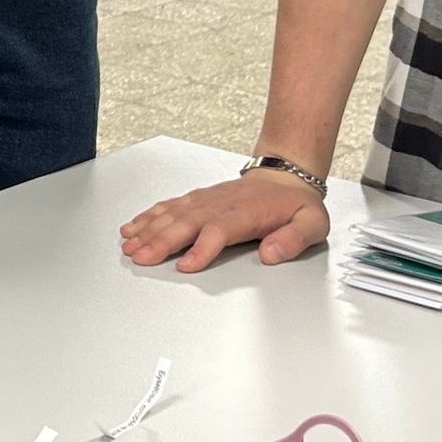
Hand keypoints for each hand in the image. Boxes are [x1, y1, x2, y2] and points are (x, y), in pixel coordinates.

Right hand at [119, 168, 330, 272]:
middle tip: (141, 258)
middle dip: (161, 241)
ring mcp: (206, 200)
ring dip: (149, 230)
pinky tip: (133, 226)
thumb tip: (271, 254)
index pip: (219, 230)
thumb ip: (293, 240)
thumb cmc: (295, 204)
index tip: (186, 266)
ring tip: (129, 245)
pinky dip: (149, 216)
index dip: (202, 248)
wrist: (285, 175)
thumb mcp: (312, 224)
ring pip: (173, 214)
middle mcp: (221, 204)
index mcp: (247, 213)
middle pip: (187, 223)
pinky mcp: (197, 198)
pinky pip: (169, 205)